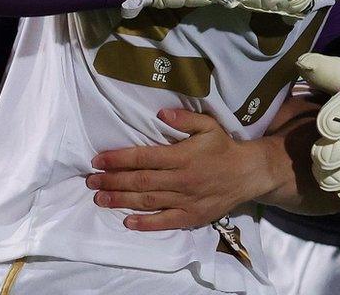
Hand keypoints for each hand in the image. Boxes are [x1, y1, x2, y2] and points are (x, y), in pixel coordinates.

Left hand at [87, 108, 258, 230]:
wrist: (248, 173)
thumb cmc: (223, 148)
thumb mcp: (209, 125)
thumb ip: (186, 119)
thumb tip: (161, 115)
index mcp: (183, 156)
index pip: (144, 157)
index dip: (119, 159)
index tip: (98, 160)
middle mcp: (182, 179)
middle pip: (140, 181)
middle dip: (112, 180)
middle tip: (90, 181)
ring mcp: (186, 200)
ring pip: (147, 201)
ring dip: (121, 200)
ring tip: (100, 198)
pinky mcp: (191, 216)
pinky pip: (164, 221)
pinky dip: (145, 223)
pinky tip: (127, 222)